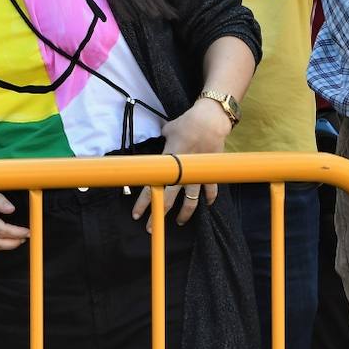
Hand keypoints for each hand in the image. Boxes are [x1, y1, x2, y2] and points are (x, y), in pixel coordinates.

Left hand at [131, 98, 232, 229]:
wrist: (210, 121)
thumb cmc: (186, 123)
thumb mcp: (167, 131)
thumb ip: (162, 142)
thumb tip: (159, 144)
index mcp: (168, 163)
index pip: (152, 187)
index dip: (143, 203)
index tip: (136, 214)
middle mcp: (182, 172)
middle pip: (168, 199)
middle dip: (158, 215)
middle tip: (150, 228)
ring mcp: (198, 174)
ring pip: (191, 201)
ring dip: (185, 213)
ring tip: (178, 221)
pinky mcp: (211, 172)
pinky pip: (211, 190)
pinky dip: (209, 198)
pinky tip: (206, 205)